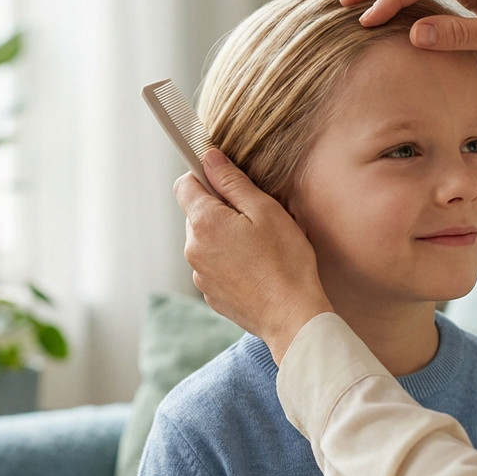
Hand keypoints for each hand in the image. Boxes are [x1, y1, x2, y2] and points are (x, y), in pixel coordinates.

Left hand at [175, 149, 333, 363]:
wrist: (292, 317)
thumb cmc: (285, 262)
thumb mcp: (265, 210)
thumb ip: (233, 182)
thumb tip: (210, 158)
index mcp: (204, 223)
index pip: (184, 184)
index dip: (205, 177)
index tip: (228, 182)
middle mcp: (193, 249)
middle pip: (196, 213)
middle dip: (221, 209)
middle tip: (256, 218)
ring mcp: (200, 275)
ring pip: (206, 240)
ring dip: (226, 236)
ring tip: (260, 248)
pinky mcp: (210, 294)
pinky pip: (214, 265)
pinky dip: (229, 261)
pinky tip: (256, 268)